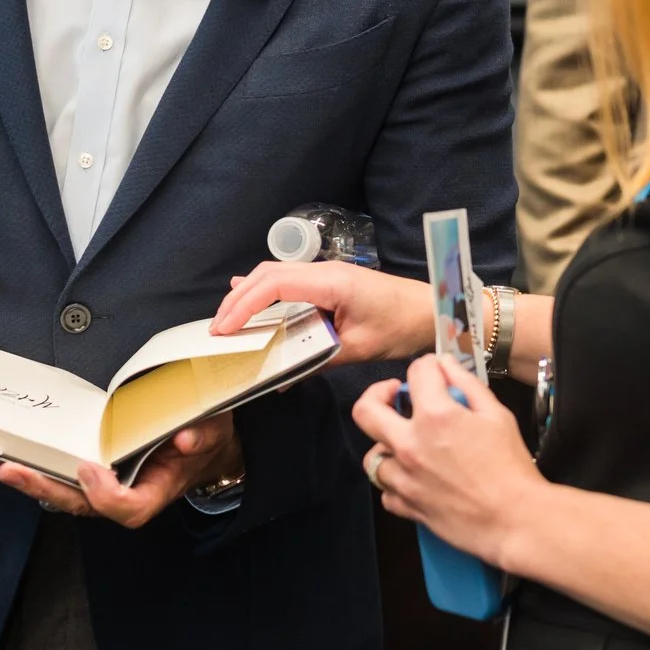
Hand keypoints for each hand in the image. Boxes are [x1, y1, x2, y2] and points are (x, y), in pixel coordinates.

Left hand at [0, 413, 242, 527]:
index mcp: (156, 491)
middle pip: (82, 504)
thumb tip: (185, 439)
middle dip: (45, 488)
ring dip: (33, 479)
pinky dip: (40, 466)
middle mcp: (126, 494)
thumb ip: (203, 437)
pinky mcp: (96, 472)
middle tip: (12, 471)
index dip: (106, 494)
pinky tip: (13, 453)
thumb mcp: (214, 433)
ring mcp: (108, 486)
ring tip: (0, 462)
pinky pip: (65, 475)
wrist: (203, 447)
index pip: (128, 508)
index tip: (92, 469)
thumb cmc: (205, 441)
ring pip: (67, 492)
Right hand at [213, 260, 432, 363]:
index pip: (273, 286)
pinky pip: (290, 280)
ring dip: (249, 294)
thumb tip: (280, 379)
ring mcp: (328, 272)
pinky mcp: (331, 281)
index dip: (243, 306)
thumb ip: (316, 360)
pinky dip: (265, 291)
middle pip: (267, 274)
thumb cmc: (401, 327)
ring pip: (275, 274)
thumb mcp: (357, 349)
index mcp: (330, 281)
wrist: (432, 310)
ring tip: (228, 320)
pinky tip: (250, 299)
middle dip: (237, 300)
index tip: (223, 330)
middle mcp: (325, 270)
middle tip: (216, 329)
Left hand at [351, 354, 541, 566]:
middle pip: (365, 411)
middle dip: (377, 394)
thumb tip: (445, 364)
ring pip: (371, 457)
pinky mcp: (408, 507)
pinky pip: (385, 492)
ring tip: (405, 443)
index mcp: (436, 416)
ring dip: (386, 445)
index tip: (434, 371)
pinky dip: (395, 484)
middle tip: (394, 396)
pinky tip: (413, 477)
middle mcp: (411, 445)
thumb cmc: (511, 468)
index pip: (416, 373)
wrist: (515, 519)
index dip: (427, 365)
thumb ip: (467, 384)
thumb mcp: (497, 415)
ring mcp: (405, 479)